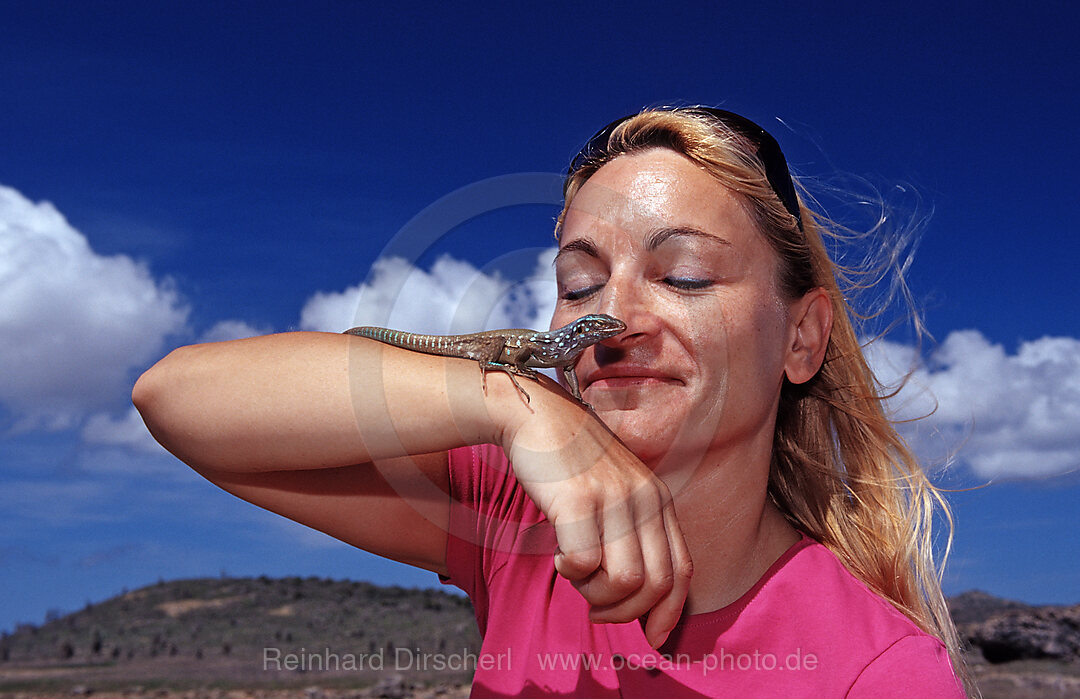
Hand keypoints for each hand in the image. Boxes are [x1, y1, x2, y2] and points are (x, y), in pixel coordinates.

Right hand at [499, 380, 692, 648]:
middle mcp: (644, 498)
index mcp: (658, 499)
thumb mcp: (615, 490)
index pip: (682, 572)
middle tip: (595, 609)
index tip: (651, 638)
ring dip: (593, 594)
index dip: (668, 613)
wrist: (535, 414)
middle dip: (624, 612)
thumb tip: (634, 593)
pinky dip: (568, 572)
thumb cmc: (570, 461)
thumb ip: (630, 531)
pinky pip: (583, 563)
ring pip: (622, 582)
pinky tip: (557, 554)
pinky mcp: (579, 499)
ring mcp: (614, 497)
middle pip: (654, 585)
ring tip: (574, 575)